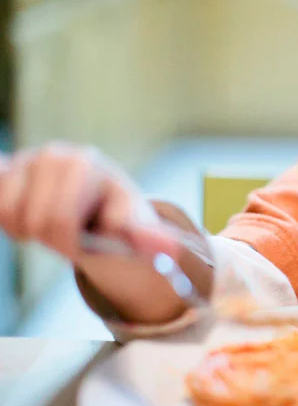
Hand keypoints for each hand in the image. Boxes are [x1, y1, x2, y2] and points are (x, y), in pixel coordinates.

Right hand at [0, 143, 191, 322]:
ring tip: (54, 222)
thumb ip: (150, 238)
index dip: (67, 243)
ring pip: (9, 215)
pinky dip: (10, 221)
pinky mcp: (6, 170)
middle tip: (69, 233)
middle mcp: (53, 155)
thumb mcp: (136, 226)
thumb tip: (173, 250)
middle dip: (50, 238)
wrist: (97, 203)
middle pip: (34, 220)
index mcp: (85, 164)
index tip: (80, 244)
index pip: (59, 220)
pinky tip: (31, 214)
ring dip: (29, 231)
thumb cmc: (117, 216)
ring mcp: (25, 160)